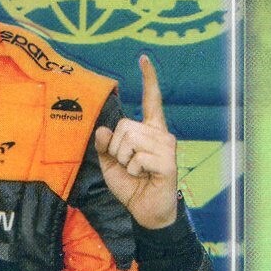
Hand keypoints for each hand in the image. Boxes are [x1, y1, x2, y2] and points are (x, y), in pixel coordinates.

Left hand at [94, 55, 177, 229]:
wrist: (145, 211)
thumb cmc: (131, 185)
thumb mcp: (110, 164)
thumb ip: (104, 146)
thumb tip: (102, 130)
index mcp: (149, 131)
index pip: (150, 101)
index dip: (148, 80)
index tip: (143, 58)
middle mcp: (161, 134)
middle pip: (125, 126)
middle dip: (116, 148)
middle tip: (127, 164)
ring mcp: (166, 146)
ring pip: (130, 140)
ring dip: (124, 160)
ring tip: (136, 171)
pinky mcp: (168, 161)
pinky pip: (137, 157)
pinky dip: (132, 169)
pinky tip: (144, 176)